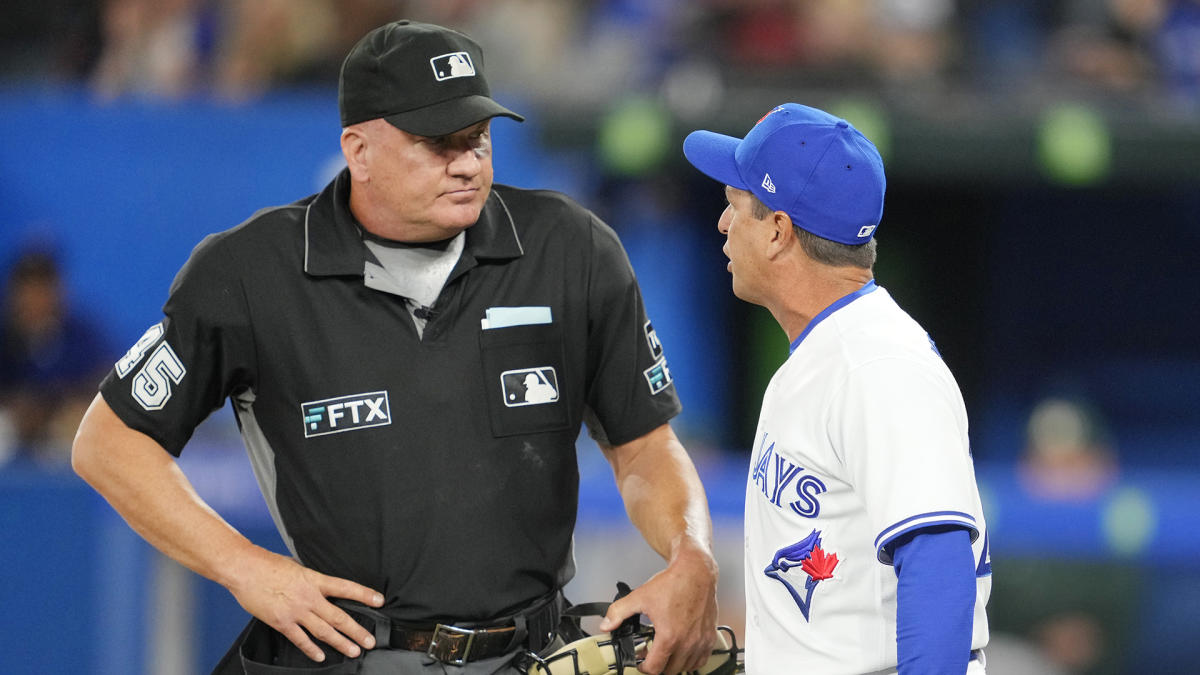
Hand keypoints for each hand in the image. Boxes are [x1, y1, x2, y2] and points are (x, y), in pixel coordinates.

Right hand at [229, 549, 384, 661]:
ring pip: (323, 631)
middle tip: (370, 641)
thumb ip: (310, 578)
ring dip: (340, 642)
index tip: (379, 601)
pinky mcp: (282, 622)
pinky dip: (311, 649)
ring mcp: (296, 611)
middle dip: (356, 630)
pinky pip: (300, 639)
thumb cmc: (268, 564)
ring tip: (354, 651)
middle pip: (338, 617)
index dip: (364, 594)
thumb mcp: (297, 566)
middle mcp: (309, 597)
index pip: (346, 587)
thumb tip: (319, 584)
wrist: (245, 569)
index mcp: (315, 579)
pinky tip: (320, 656)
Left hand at [598, 546, 718, 673]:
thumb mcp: (640, 596)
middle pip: (670, 671)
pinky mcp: (710, 637)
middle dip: (658, 666)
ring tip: (666, 652)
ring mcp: (701, 641)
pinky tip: (683, 650)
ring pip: (686, 667)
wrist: (696, 572)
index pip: (655, 668)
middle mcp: (687, 643)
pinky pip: (701, 660)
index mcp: (669, 637)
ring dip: (674, 664)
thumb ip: (619, 612)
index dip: (643, 668)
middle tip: (651, 655)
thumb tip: (606, 625)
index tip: (640, 662)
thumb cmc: (673, 583)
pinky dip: (692, 660)